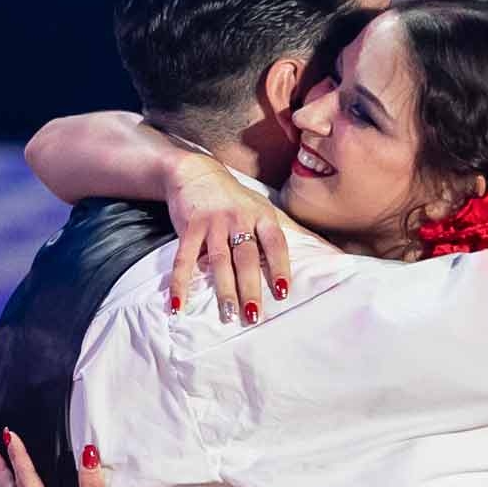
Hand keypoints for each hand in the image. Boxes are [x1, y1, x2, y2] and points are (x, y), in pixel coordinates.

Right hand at [168, 154, 290, 323]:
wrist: (195, 171)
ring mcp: (213, 222)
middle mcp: (239, 218)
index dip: (279, 268)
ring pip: (219, 261)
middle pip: (246, 258)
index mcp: (262, 216)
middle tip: (253, 315)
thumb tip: (308, 257)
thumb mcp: (260, 208)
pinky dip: (181, 283)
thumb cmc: (233, 199)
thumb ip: (273, 235)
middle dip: (250, 288)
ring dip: (223, 290)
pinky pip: (184, 259)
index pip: (275, 244)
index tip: (282, 292)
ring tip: (228, 315)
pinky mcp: (190, 226)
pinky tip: (179, 304)